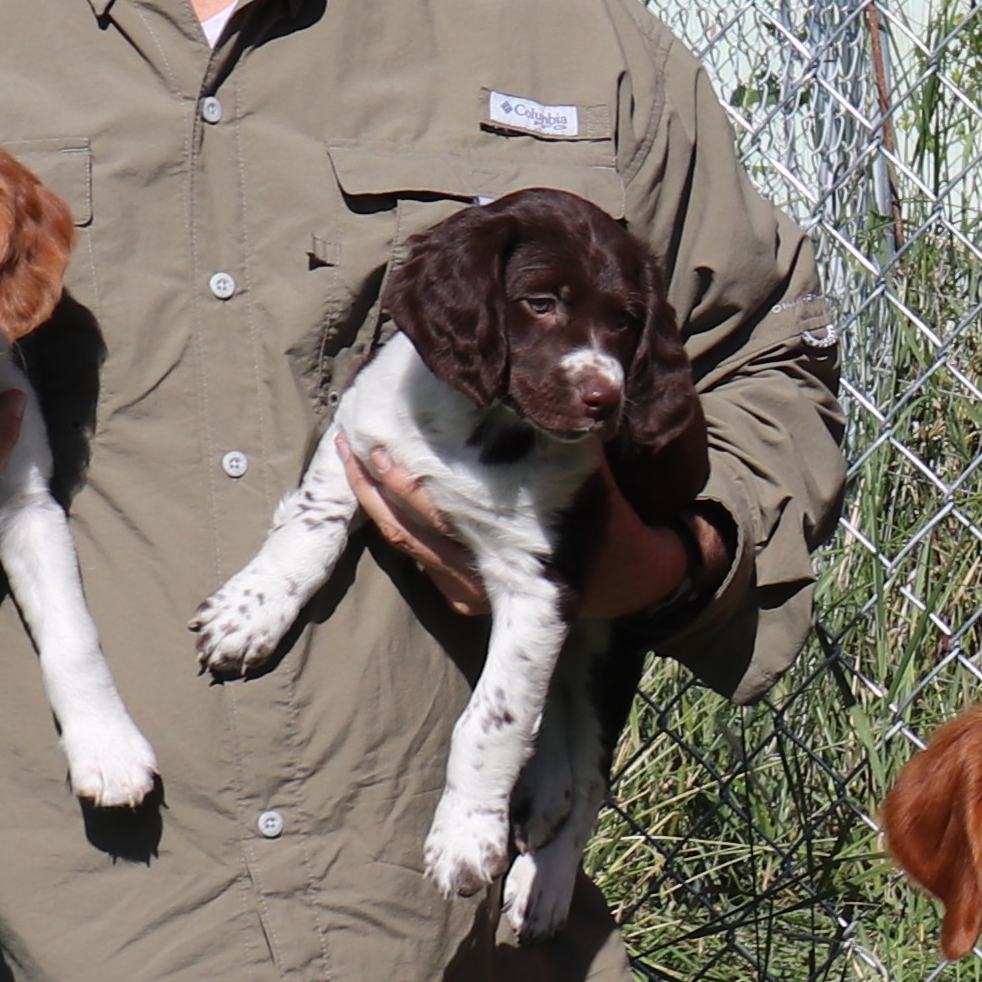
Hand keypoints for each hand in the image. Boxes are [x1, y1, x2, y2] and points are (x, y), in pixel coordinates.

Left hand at [342, 439, 720, 623]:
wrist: (632, 577)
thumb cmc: (610, 518)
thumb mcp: (588, 474)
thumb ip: (553, 437)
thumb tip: (530, 384)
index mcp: (505, 553)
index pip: (431, 515)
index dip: (397, 480)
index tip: (376, 442)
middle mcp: (478, 581)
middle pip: (403, 531)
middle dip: (371, 485)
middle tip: (349, 441)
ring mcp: (466, 592)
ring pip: (402, 545)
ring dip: (373, 502)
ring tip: (353, 459)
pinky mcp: (462, 596)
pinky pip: (415, 558)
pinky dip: (392, 522)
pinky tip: (378, 489)